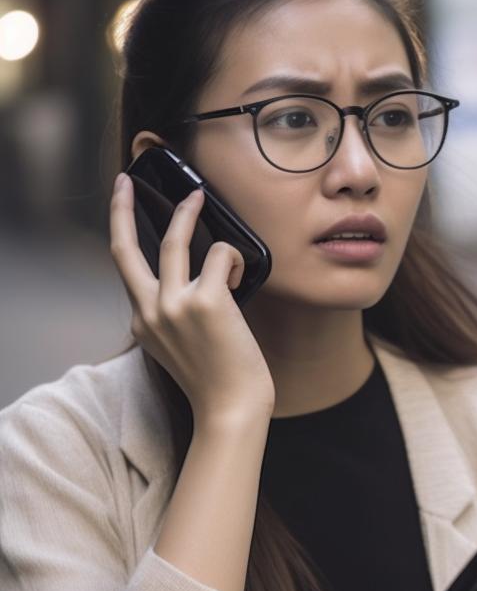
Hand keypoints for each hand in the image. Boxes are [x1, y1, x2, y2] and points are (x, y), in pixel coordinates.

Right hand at [109, 172, 274, 424]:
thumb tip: (194, 285)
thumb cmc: (218, 382)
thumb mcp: (180, 348)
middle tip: (126, 182)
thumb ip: (174, 317)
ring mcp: (174, 304)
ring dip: (187, 213)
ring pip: (175, 241)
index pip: (126, 270)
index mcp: (142, 323)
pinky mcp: (206, 300)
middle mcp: (149, 311)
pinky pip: (220, 255)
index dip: (123, 234)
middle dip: (122, 208)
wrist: (231, 409)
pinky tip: (239, 280)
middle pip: (124, 248)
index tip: (122, 208)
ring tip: (199, 198)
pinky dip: (232, 259)